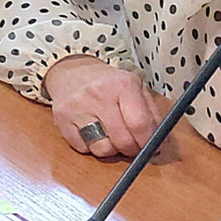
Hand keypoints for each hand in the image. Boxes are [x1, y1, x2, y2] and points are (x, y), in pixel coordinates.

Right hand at [43, 55, 165, 158]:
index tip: (151, 147)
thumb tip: (159, 143)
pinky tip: (92, 131)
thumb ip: (151, 114)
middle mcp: (98, 94)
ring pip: (102, 149)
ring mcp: (77, 107)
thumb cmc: (108, 83)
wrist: (72, 71)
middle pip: (123, 140)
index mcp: (122, 84)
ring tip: (111, 135)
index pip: (140, 124)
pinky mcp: (62, 119)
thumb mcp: (135, 88)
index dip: (148, 142)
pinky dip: (91, 146)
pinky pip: (82, 148)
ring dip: (111, 149)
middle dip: (132, 149)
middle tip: (133, 145)